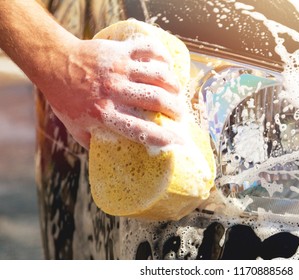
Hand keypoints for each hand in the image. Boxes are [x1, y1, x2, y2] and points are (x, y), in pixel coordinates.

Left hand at [45, 36, 186, 148]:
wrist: (55, 64)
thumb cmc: (67, 99)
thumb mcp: (77, 127)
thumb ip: (94, 144)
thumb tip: (111, 160)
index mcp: (104, 114)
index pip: (141, 130)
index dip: (163, 137)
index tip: (177, 141)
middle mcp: (114, 91)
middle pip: (157, 100)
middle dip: (175, 109)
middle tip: (180, 114)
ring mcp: (119, 68)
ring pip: (158, 75)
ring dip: (173, 85)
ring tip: (177, 92)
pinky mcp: (120, 51)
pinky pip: (149, 50)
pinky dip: (163, 57)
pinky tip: (167, 65)